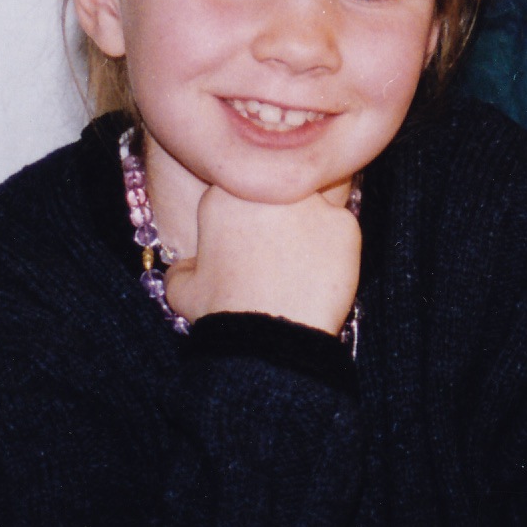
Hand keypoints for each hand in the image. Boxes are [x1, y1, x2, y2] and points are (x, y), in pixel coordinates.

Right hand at [161, 181, 360, 334]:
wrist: (268, 340)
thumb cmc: (222, 312)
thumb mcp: (182, 288)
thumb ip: (184, 264)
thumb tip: (189, 265)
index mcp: (226, 191)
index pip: (245, 189)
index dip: (247, 218)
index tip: (249, 242)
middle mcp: (271, 187)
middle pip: (281, 191)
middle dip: (279, 217)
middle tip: (276, 254)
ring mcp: (312, 202)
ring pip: (313, 206)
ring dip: (307, 229)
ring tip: (298, 268)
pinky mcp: (344, 222)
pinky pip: (339, 230)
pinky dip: (333, 250)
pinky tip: (319, 276)